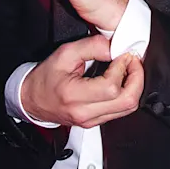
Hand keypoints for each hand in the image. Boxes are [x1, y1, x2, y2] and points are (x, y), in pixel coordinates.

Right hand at [21, 34, 144, 127]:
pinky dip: (127, 93)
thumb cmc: (45, 77)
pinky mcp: (96, 122)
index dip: (123, 67)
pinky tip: (121, 80)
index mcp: (74, 96)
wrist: (32, 99)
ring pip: (128, 108)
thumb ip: (91, 46)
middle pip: (127, 101)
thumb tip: (115, 45)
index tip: (123, 54)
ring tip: (128, 69)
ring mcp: (91, 121)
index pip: (111, 87)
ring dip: (134, 86)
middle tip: (133, 61)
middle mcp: (85, 113)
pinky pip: (121, 110)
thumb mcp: (65, 53)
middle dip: (137, 77)